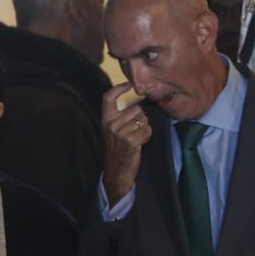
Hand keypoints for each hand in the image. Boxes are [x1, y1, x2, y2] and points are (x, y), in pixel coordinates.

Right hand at [101, 82, 151, 204]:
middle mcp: (111, 124)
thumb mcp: (114, 130)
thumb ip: (122, 117)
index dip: (119, 88)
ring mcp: (120, 132)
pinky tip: (140, 143)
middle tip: (135, 131)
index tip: (128, 84)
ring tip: (137, 138)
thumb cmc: (119, 149)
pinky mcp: (130, 140)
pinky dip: (148, 136)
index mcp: (106, 120)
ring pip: (144, 120)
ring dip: (145, 128)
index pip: (108, 97)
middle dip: (142, 118)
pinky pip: (148, 130)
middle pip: (137, 109)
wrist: (117, 171)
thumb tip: (141, 103)